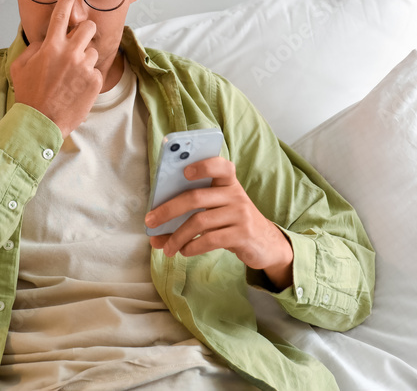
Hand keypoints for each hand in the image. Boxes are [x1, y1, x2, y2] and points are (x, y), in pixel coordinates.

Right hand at [10, 0, 102, 138]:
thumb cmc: (29, 95)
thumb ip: (34, 49)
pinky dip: (88, 78)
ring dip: (85, 59)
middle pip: (88, 27)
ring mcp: (84, 67)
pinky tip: (76, 89)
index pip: (60, 14)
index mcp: (51, 47)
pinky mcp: (95, 81)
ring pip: (92, 51)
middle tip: (78, 44)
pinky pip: (96, 71)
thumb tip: (45, 42)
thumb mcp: (20, 67)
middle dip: (85, 32)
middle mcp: (70, 53)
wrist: (40, 122)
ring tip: (72, 76)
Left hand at [145, 157, 293, 289]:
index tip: (185, 171)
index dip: (203, 166)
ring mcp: (240, 214)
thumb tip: (154, 231)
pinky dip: (192, 247)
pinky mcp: (243, 235)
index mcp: (228, 183)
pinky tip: (185, 251)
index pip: (220, 166)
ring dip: (177, 236)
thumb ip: (191, 213)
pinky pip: (210, 239)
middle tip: (150, 222)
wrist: (266, 243)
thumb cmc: (233, 222)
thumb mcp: (219, 210)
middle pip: (196, 197)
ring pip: (200, 222)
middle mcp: (236, 195)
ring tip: (167, 248)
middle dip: (168, 209)